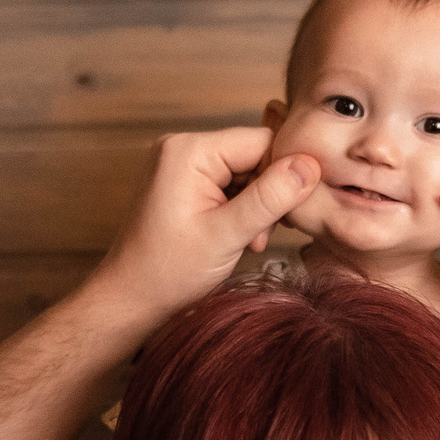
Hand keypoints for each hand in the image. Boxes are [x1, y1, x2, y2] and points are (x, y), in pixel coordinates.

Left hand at [91, 128, 320, 327]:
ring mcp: (182, 164)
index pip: (261, 141)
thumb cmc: (167, 271)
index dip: (284, 174)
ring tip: (246, 241)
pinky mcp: (185, 182)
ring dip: (256, 207)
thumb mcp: (227, 235)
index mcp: (189, 151)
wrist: (129, 297)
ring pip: (246, 172)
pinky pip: (229, 184)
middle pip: (254, 155)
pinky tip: (236, 236)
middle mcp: (183, 147)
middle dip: (267, 195)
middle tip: (259, 235)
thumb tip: (310, 165)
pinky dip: (240, 210)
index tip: (288, 213)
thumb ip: (270, 198)